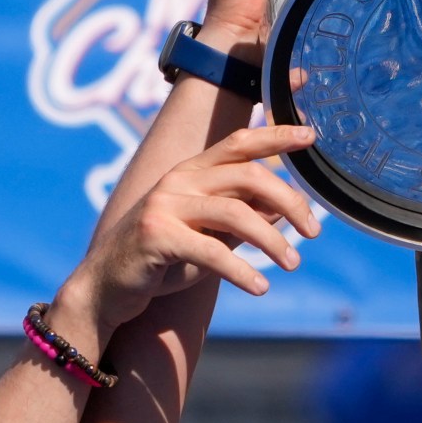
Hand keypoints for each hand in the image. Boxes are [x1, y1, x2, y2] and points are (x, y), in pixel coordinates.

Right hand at [53, 126, 320, 348]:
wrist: (108, 285)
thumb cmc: (164, 257)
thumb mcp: (210, 234)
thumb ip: (243, 216)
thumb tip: (286, 209)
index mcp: (192, 171)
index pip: (239, 143)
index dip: (275, 134)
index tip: (310, 135)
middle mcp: (178, 179)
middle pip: (248, 176)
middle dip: (290, 201)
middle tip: (314, 232)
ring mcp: (164, 204)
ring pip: (236, 214)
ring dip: (273, 242)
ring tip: (294, 264)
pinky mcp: (156, 235)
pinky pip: (212, 252)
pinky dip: (242, 271)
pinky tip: (260, 288)